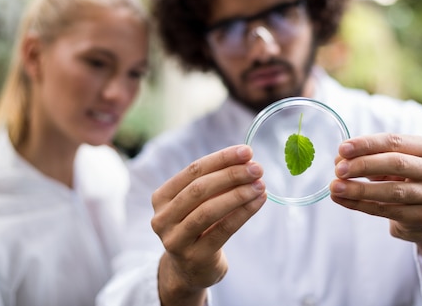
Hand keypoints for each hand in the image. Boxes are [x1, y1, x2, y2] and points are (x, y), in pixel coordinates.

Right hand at [151, 145, 266, 305]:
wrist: (189, 270)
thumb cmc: (198, 227)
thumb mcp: (198, 203)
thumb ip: (215, 182)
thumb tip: (246, 159)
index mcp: (161, 197)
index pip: (192, 171)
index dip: (221, 159)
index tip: (246, 151)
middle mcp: (162, 218)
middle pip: (199, 189)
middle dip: (231, 175)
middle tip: (257, 168)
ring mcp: (175, 240)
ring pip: (209, 210)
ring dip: (238, 194)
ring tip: (260, 185)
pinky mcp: (194, 257)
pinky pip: (223, 230)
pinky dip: (243, 213)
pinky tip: (259, 201)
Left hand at [330, 133, 421, 244]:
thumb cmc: (403, 178)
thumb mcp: (389, 161)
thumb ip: (368, 157)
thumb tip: (340, 158)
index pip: (394, 141)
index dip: (366, 144)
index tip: (342, 148)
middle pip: (396, 163)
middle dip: (363, 165)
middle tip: (338, 169)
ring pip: (392, 191)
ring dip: (359, 189)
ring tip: (335, 187)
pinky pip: (386, 210)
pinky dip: (360, 205)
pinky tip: (341, 200)